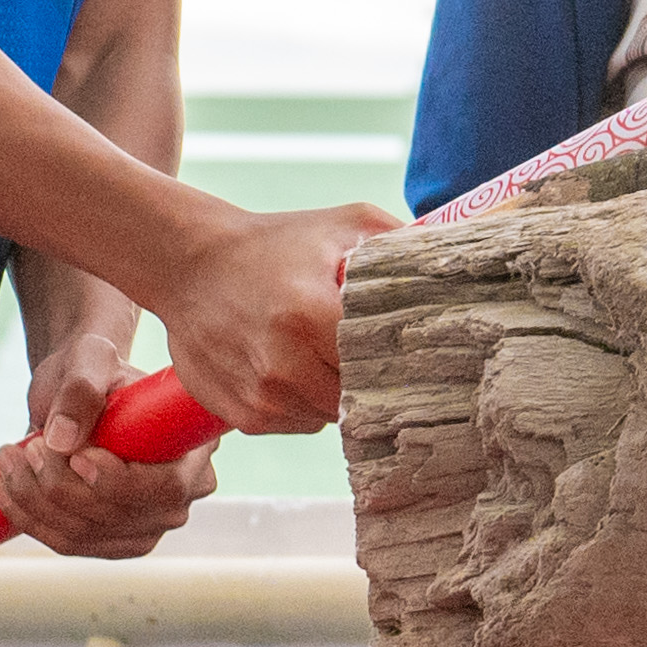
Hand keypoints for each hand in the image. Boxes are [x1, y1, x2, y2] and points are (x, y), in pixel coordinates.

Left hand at [0, 325, 217, 559]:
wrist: (77, 388)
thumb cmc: (93, 367)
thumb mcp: (90, 360)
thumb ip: (81, 390)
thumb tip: (62, 439)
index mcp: (194, 447)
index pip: (166, 487)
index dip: (119, 483)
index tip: (77, 456)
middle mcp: (183, 492)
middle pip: (120, 516)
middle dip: (60, 488)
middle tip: (26, 446)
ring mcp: (149, 521)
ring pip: (86, 533)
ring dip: (35, 503)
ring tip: (8, 459)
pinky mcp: (114, 538)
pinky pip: (70, 543)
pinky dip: (31, 520)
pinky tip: (4, 491)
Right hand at [145, 198, 400, 436]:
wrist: (190, 264)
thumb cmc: (275, 242)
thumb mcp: (344, 224)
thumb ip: (402, 243)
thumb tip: (457, 263)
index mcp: (311, 313)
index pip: (383, 360)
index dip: (400, 355)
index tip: (410, 348)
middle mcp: (283, 363)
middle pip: (362, 395)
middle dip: (371, 376)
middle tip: (367, 348)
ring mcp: (261, 395)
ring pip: (332, 414)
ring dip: (336, 390)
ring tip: (320, 349)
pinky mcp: (244, 415)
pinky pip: (300, 422)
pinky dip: (305, 401)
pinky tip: (292, 365)